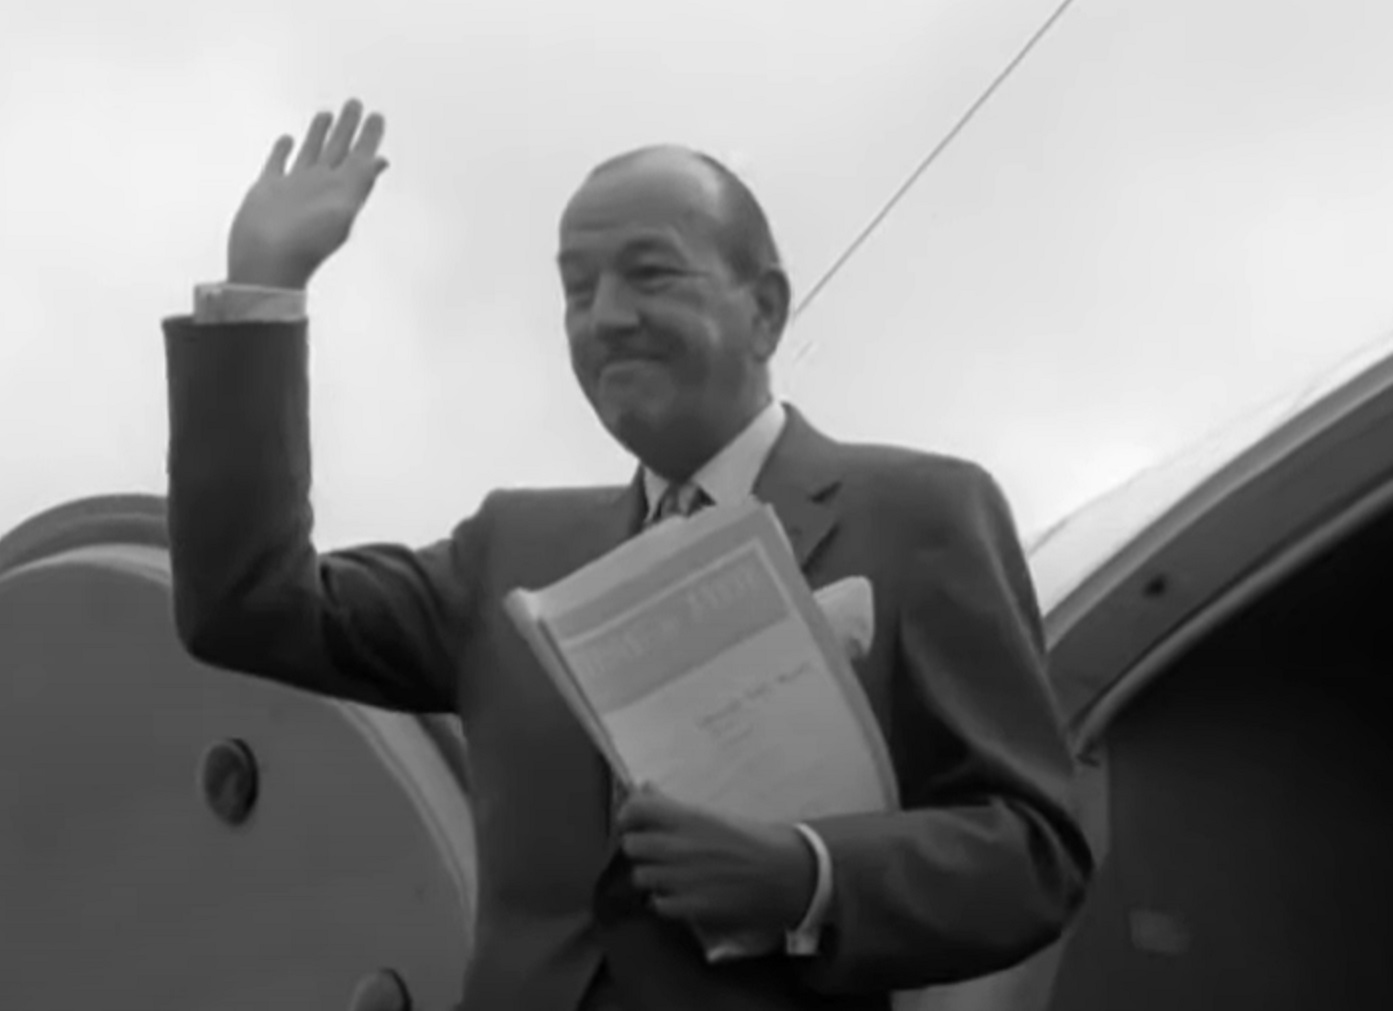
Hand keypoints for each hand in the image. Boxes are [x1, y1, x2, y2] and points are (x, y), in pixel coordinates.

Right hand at [226, 98, 388, 289]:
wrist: (268, 262)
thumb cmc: (307, 241)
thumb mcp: (341, 210)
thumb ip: (360, 182)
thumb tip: (381, 160)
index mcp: (342, 191)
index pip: (360, 156)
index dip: (370, 136)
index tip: (377, 115)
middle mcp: (321, 186)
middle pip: (338, 149)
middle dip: (348, 127)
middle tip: (356, 103)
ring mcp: (295, 187)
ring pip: (311, 152)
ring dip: (320, 134)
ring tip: (328, 114)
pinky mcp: (269, 189)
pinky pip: (279, 163)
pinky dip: (284, 151)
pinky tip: (288, 139)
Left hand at [616, 785, 815, 935]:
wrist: (792, 875)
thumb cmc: (762, 840)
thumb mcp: (720, 815)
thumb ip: (678, 806)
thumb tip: (646, 788)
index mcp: (690, 817)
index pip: (635, 809)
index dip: (630, 815)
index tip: (636, 821)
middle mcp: (680, 847)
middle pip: (631, 845)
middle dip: (641, 847)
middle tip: (656, 850)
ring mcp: (684, 879)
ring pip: (641, 877)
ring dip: (653, 875)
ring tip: (671, 875)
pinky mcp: (692, 908)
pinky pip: (659, 904)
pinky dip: (666, 901)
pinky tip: (682, 896)